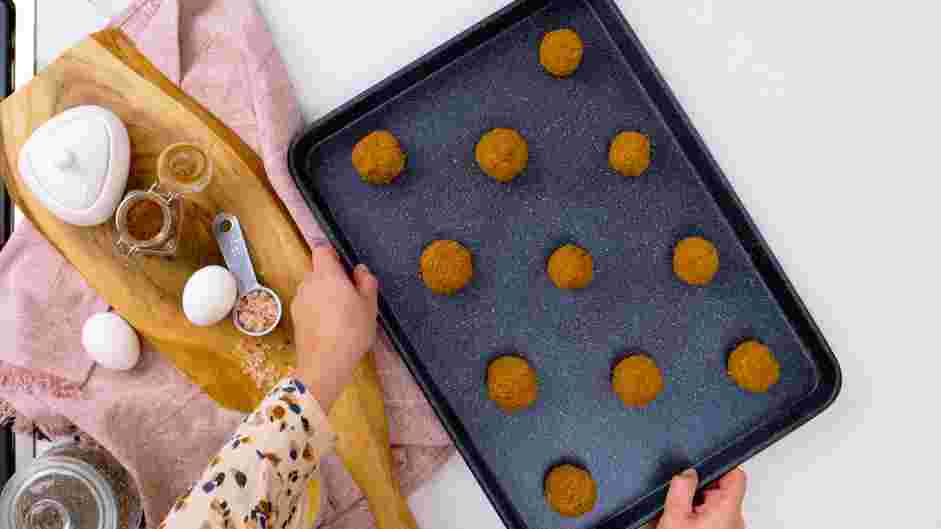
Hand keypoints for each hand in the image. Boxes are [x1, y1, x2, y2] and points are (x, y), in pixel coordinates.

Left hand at [291, 242, 378, 409]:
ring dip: (323, 295)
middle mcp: (308, 283)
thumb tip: (360, 270)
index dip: (333, 256)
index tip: (345, 270)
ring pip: (312, 289)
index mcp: (327, 275)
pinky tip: (329, 326)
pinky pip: (307, 304)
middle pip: (317, 271)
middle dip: (331, 279)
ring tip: (340, 315)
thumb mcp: (369, 306)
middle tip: (349, 297)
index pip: (322, 251)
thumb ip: (366, 282)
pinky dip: (316, 309)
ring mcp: (298, 301)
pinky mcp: (295, 317)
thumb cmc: (352, 331)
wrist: (325, 363)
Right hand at [656, 468, 746, 528]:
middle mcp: (735, 521)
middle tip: (683, 499)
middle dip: (701, 490)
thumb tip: (687, 473)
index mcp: (727, 510)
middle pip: (724, 490)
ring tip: (682, 517)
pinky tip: (685, 526)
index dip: (719, 467)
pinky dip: (700, 519)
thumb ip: (681, 488)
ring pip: (717, 506)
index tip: (701, 468)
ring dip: (698, 506)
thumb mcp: (674, 517)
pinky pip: (714, 520)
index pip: (736, 476)